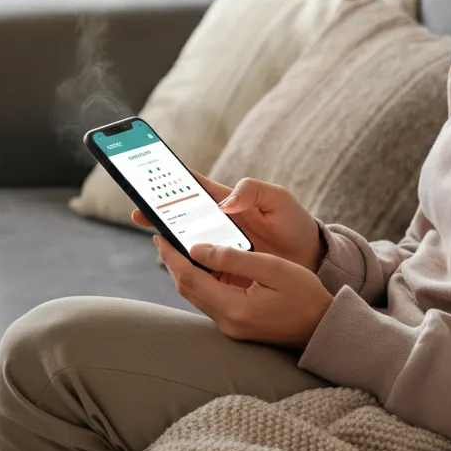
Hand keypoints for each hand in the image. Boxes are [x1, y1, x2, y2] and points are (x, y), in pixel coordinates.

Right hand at [133, 173, 324, 271]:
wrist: (312, 258)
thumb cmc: (295, 223)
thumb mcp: (279, 199)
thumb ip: (253, 191)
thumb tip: (224, 203)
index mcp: (227, 201)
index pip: (193, 188)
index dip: (169, 183)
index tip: (146, 179)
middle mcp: (219, 224)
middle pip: (181, 217)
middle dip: (158, 212)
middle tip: (138, 212)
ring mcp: (220, 248)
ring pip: (186, 244)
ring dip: (170, 242)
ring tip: (156, 239)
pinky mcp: (224, 270)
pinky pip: (200, 268)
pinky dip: (187, 267)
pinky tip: (178, 267)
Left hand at [155, 235, 332, 348]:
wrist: (323, 327)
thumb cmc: (305, 295)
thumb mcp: (274, 268)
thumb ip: (235, 258)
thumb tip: (198, 249)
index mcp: (235, 308)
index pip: (190, 278)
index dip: (172, 255)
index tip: (160, 235)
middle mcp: (227, 322)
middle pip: (187, 289)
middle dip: (173, 262)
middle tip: (164, 237)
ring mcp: (230, 327)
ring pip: (196, 296)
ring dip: (185, 271)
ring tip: (179, 246)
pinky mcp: (235, 326)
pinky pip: (209, 300)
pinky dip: (201, 281)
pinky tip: (203, 265)